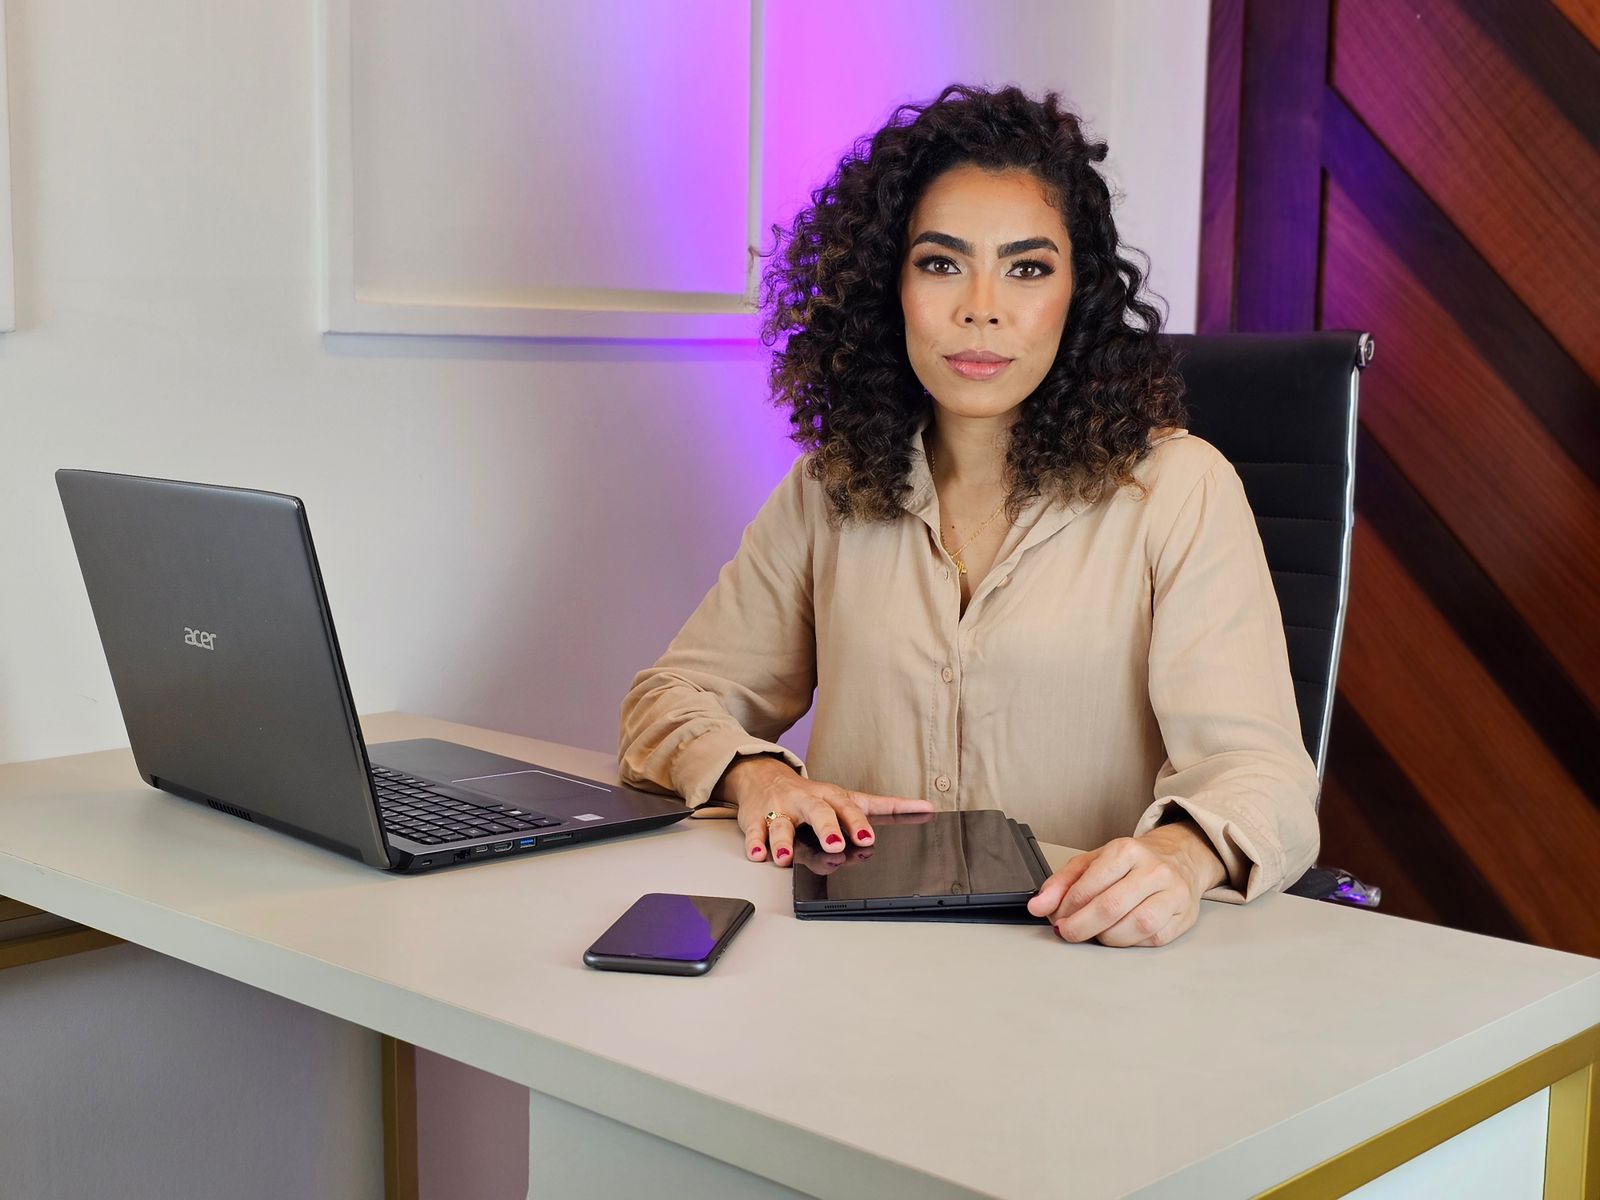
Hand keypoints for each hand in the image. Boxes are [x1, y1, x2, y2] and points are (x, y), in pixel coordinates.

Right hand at [718, 757, 932, 866]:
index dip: (857, 823)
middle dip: (826, 829)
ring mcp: (781, 810)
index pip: (848, 808)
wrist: (765, 777)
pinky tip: (759, 854)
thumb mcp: (849, 799)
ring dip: (784, 841)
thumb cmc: (813, 796)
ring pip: (782, 824)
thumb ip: (886, 808)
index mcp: (831, 798)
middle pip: (817, 813)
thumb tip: (926, 808)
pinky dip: (756, 843)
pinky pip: (755, 831)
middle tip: (835, 845)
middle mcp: (807, 802)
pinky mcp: (757, 819)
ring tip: (785, 857)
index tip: (866, 838)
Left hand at [1025, 823, 1226, 947]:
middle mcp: (1153, 869)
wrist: (1179, 858)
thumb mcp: (1093, 862)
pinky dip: (1130, 942)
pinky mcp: (1184, 916)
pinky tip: (1121, 934)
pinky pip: (1153, 938)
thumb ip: (1062, 882)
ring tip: (1096, 933)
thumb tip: (1037, 906)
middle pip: (1111, 907)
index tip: (1056, 918)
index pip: (1089, 885)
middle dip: (1081, 927)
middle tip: (1068, 932)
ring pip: (1135, 926)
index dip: (1067, 907)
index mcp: (1126, 850)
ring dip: (1107, 937)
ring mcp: (1173, 893)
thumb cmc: (1131, 863)